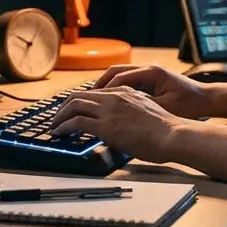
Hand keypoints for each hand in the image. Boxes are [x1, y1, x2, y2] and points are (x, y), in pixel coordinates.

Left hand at [48, 87, 186, 163]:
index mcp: (125, 92)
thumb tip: (121, 123)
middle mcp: (114, 96)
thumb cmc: (165, 130)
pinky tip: (58, 133)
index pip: (94, 92)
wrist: (172, 135)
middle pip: (79, 95)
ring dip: (60, 116)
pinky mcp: (106, 125)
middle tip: (57, 118)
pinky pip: (76, 122)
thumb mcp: (145, 112)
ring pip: (74, 105)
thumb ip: (130, 112)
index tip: (71, 110)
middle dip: (64, 107)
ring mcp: (109, 110)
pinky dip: (63, 127)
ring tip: (54, 126)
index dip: (79, 101)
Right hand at [92, 64, 217, 118]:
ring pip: (119, 76)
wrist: (207, 100)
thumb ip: (142, 108)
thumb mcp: (164, 108)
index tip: (90, 101)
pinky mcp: (151, 79)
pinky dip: (115, 90)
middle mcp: (148, 68)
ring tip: (91, 101)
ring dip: (105, 87)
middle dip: (98, 86)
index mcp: (151, 73)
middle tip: (83, 99)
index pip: (119, 78)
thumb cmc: (190, 105)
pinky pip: (127, 81)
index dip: (103, 91)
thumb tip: (119, 113)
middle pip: (115, 72)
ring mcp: (149, 73)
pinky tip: (108, 103)